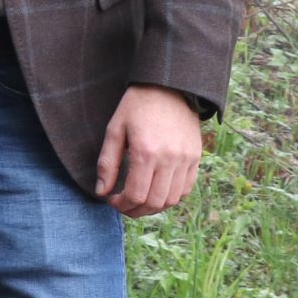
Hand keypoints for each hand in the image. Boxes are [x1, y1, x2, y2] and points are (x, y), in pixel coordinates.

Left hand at [95, 85, 203, 217]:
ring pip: (172, 200)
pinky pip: (186, 189)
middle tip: (122, 205)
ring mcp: (186, 160)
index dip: (121, 204)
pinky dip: (170, 197)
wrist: (169, 87)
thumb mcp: (115, 130)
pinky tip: (156, 192)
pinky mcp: (196, 158)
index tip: (111, 199)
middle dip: (135, 210)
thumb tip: (102, 191)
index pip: (135, 195)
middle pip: (154, 202)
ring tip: (138, 202)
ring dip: (153, 208)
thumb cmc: (136, 106)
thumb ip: (107, 163)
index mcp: (146, 152)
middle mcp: (170, 159)